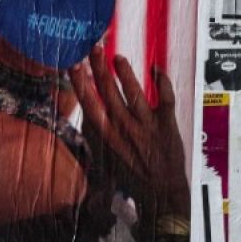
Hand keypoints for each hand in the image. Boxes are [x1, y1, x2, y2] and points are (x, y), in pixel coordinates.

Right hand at [69, 48, 189, 236]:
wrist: (161, 193)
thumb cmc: (131, 179)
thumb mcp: (106, 162)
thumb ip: (98, 140)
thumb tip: (88, 124)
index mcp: (107, 136)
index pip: (90, 103)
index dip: (80, 83)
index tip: (74, 66)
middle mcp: (124, 126)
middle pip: (109, 91)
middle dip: (99, 67)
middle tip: (94, 49)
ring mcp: (146, 123)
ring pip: (135, 90)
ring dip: (125, 72)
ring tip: (118, 58)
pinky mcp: (166, 123)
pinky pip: (166, 97)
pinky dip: (162, 81)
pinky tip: (156, 69)